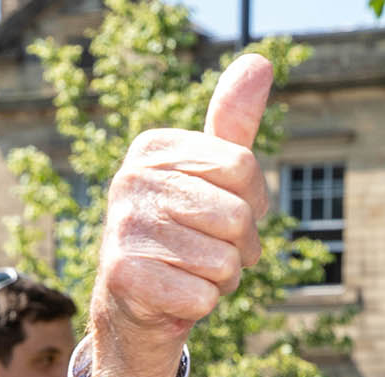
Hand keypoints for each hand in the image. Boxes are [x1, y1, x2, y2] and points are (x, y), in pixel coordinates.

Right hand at [87, 52, 272, 376]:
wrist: (137, 306)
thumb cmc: (184, 236)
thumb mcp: (210, 176)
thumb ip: (233, 125)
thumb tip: (260, 62)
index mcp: (154, 147)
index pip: (245, 167)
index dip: (254, 205)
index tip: (222, 216)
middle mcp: (131, 178)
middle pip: (239, 217)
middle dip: (240, 249)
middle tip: (206, 254)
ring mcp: (123, 225)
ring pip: (226, 262)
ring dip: (221, 281)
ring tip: (188, 275)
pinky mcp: (123, 274)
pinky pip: (204, 296)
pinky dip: (200, 306)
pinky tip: (174, 298)